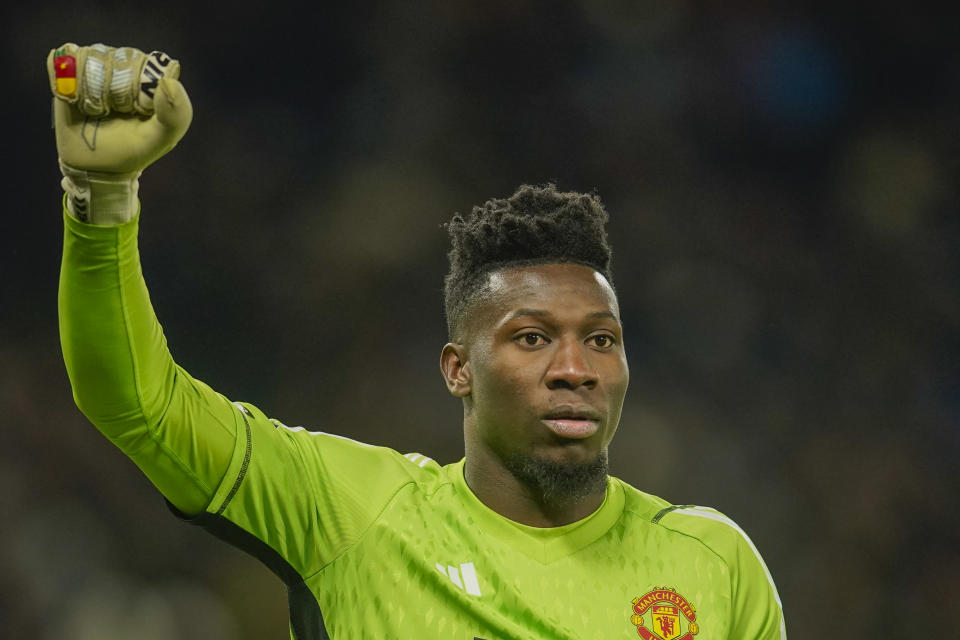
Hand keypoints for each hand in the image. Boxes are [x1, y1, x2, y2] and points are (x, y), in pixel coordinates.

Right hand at [48, 43, 192, 222]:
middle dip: (114, 89)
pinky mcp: (69, 70)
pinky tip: (75, 101)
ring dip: (91, 89)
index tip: (137, 109)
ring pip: (91, 56)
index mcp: (153, 80)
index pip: (147, 63)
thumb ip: (176, 115)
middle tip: (114, 112)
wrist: (94, 165)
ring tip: (96, 110)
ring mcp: (97, 66)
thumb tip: (169, 81)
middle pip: (118, 57)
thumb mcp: (160, 139)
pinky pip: (65, 59)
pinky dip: (68, 82)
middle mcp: (126, 66)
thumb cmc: (132, 150)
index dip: (139, 86)